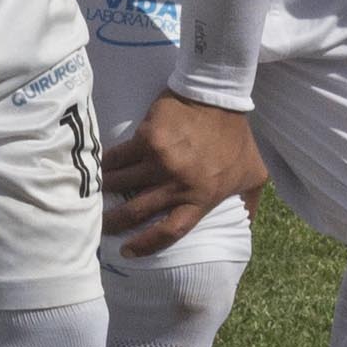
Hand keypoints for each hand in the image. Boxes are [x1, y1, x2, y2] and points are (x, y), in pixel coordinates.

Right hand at [101, 91, 268, 257]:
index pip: (170, 231)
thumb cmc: (237, 136)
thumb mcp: (254, 175)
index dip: (146, 245)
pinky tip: (95, 169)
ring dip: (104, 192)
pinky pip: (117, 157)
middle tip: (101, 225)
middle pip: (136, 211)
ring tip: (93, 197)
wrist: (219, 95)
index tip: (127, 251)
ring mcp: (160, 162)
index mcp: (202, 197)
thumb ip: (250, 205)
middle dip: (113, 222)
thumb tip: (248, 228)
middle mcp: (177, 184)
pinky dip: (105, 165)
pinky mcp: (146, 139)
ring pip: (121, 184)